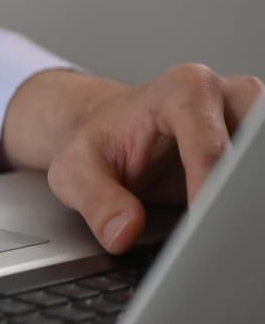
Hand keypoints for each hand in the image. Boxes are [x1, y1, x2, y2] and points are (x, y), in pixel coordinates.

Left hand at [0, 65, 262, 253]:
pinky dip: (253, 190)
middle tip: (224, 222)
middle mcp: (225, 94)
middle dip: (241, 186)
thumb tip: (125, 232)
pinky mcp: (259, 140)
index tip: (202, 225)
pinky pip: (262, 166)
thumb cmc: (99, 144)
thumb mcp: (77, 172)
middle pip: (254, 147)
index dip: (208, 191)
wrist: (111, 131)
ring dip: (252, 188)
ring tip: (233, 219)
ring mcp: (250, 115)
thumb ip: (97, 201)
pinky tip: (239, 212)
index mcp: (182, 91)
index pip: (210, 149)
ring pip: (264, 155)